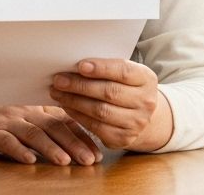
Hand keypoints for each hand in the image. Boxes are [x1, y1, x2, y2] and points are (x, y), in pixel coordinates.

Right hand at [0, 104, 101, 165]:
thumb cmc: (3, 121)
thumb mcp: (29, 119)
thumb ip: (51, 125)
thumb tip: (82, 140)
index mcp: (37, 109)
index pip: (65, 120)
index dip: (82, 135)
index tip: (98, 152)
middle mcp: (25, 112)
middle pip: (53, 126)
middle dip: (73, 144)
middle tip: (90, 160)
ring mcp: (8, 122)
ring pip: (32, 133)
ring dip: (50, 148)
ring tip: (65, 161)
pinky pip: (6, 141)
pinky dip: (18, 150)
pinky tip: (29, 160)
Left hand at [50, 58, 171, 150]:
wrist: (141, 115)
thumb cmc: (123, 86)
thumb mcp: (121, 73)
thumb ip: (104, 68)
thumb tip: (71, 63)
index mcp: (146, 79)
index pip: (124, 71)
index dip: (101, 68)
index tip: (80, 65)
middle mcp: (145, 102)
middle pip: (109, 92)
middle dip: (80, 85)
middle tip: (58, 80)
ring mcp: (137, 123)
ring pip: (101, 111)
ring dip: (74, 101)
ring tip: (57, 92)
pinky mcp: (124, 139)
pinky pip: (96, 127)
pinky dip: (78, 116)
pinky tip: (66, 106)